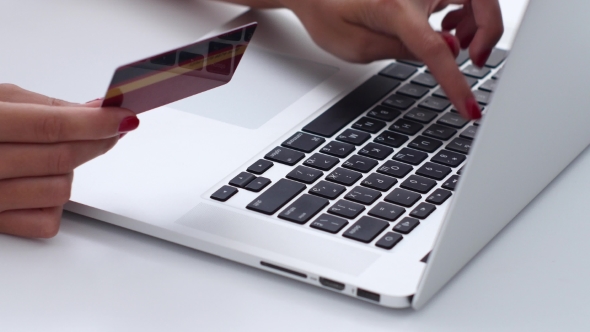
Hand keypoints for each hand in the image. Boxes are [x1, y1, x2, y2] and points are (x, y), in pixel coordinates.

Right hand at [0, 84, 138, 237]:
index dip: (94, 122)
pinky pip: (46, 222)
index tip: (124, 116)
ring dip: (69, 171)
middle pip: (60, 159)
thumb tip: (94, 109)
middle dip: (97, 142)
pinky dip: (53, 204)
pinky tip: (38, 185)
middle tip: (113, 129)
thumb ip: (44, 106)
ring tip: (52, 156)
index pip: (49, 126)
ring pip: (60, 191)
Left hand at [228, 0, 502, 118]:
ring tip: (458, 43)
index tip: (469, 109)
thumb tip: (448, 50)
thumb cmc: (329, 14)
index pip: (437, 49)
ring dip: (478, 21)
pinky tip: (447, 27)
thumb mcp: (358, 46)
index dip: (456, 83)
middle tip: (475, 59)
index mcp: (394, 7)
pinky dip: (466, 10)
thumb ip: (403, 50)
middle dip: (489, 30)